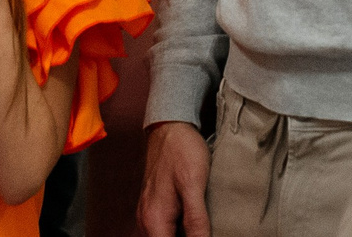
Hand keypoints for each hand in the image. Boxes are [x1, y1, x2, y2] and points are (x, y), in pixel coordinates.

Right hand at [138, 120, 210, 236]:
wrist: (170, 126)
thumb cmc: (182, 151)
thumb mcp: (194, 185)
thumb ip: (195, 220)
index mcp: (155, 220)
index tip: (203, 234)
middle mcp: (147, 220)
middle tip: (205, 230)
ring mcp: (149, 213)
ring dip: (182, 236)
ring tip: (202, 228)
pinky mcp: (155, 205)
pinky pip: (164, 229)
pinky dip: (178, 231)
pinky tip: (194, 225)